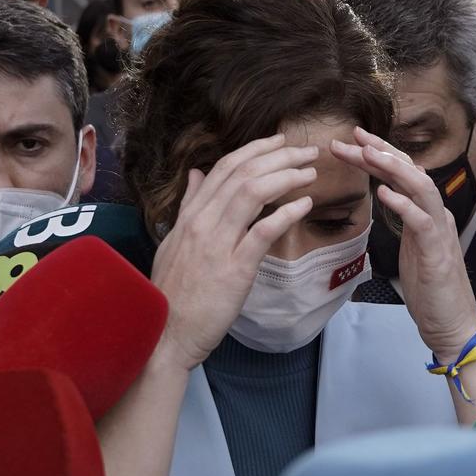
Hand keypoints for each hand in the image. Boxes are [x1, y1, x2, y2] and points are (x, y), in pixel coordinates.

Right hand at [149, 134, 317, 368]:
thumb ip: (188, 207)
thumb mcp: (174, 242)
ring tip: (309, 172)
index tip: (279, 142)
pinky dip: (286, 213)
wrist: (165, 333)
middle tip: (306, 151)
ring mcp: (218, 244)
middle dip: (278, 156)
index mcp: (190, 216)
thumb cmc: (173, 292)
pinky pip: (263, 231)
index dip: (255, 150)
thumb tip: (196, 174)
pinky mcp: (235, 269)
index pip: (224, 169)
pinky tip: (305, 205)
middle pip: (243, 174)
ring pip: (252, 193)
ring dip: (286, 177)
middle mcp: (202, 223)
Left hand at [329, 127, 475, 360]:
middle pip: (411, 172)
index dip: (381, 154)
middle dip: (382, 151)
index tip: (353, 141)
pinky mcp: (437, 254)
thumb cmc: (430, 290)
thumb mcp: (413, 247)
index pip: (404, 175)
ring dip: (393, 168)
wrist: (452, 325)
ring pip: (421, 188)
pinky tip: (383, 194)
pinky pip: (422, 222)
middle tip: (352, 136)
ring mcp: (439, 233)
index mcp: (428, 214)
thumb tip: (390, 196)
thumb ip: (405, 220)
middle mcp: (437, 216)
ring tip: (367, 154)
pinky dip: (403, 205)